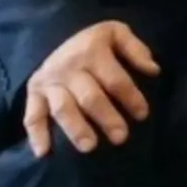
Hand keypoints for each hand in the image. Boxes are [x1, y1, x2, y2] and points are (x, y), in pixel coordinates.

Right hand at [23, 21, 159, 156]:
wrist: (55, 36)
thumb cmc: (94, 41)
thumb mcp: (117, 33)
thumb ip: (136, 50)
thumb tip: (154, 70)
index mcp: (91, 51)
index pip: (115, 79)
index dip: (131, 98)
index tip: (143, 115)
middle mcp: (68, 68)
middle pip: (90, 97)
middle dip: (106, 118)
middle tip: (121, 138)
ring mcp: (48, 82)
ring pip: (63, 109)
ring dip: (76, 129)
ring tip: (90, 147)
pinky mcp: (33, 94)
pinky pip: (32, 116)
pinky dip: (36, 135)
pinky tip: (44, 153)